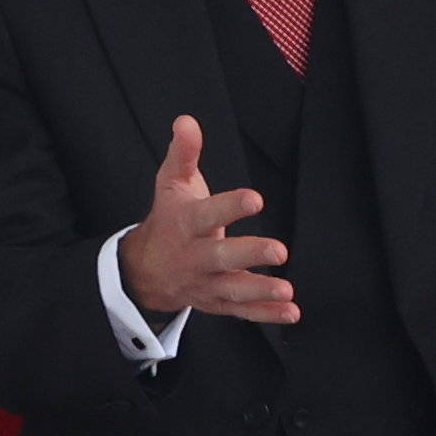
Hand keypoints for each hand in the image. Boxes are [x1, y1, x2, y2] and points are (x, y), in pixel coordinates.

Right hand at [117, 116, 296, 322]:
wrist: (144, 270)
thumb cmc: (168, 219)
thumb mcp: (171, 183)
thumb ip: (184, 153)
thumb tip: (187, 120)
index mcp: (186, 224)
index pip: (207, 214)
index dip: (230, 207)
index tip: (255, 199)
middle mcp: (194, 256)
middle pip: (221, 257)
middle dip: (249, 254)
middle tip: (279, 250)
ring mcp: (206, 283)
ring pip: (232, 290)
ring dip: (260, 291)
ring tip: (287, 291)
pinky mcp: (217, 302)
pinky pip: (241, 312)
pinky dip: (266, 314)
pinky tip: (291, 312)